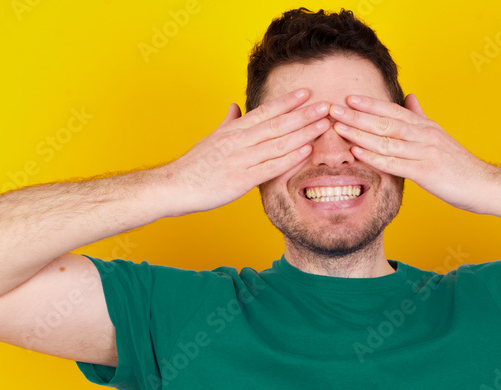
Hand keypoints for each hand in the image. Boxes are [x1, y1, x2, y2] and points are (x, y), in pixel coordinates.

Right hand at [160, 88, 330, 216]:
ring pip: (277, 143)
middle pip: (276, 124)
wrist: (174, 186)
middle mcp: (238, 141)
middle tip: (326, 105)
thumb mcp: (211, 138)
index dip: (287, 102)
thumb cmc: (194, 166)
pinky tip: (306, 151)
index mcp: (233, 130)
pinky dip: (290, 158)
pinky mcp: (240, 180)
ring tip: (323, 124)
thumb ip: (228, 123)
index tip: (307, 92)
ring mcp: (239, 160)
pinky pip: (270, 167)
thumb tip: (235, 106)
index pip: (264, 112)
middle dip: (303, 114)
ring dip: (302, 133)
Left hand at [328, 93, 496, 213]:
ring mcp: (425, 152)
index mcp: (426, 126)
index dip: (370, 104)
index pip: (393, 110)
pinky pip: (395, 162)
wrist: (485, 185)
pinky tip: (358, 151)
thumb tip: (410, 97)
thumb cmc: (460, 165)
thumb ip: (421, 117)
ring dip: (360, 133)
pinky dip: (374, 156)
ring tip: (338, 127)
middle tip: (332, 109)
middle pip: (385, 122)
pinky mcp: (426, 171)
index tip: (348, 98)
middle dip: (357, 115)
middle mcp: (424, 135)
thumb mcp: (440, 136)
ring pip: (387, 140)